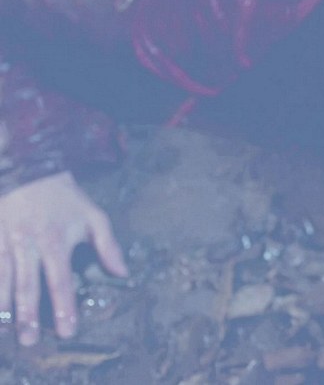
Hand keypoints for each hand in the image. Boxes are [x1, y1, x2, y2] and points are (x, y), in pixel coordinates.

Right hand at [0, 171, 127, 345]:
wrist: (30, 172)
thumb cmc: (66, 198)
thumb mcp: (94, 217)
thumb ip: (108, 246)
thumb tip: (122, 273)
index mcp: (55, 241)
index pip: (60, 281)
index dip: (64, 307)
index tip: (67, 330)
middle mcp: (28, 245)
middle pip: (28, 286)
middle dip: (29, 316)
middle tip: (30, 341)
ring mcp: (7, 242)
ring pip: (3, 280)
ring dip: (4, 307)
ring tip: (6, 331)